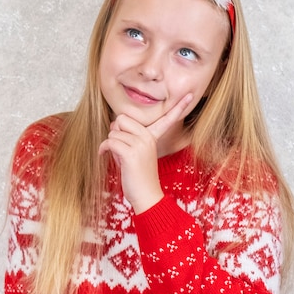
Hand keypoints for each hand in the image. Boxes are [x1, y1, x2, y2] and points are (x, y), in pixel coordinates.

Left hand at [99, 94, 192, 213]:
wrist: (146, 197)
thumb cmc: (137, 176)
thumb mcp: (136, 153)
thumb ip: (129, 137)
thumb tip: (114, 126)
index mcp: (153, 137)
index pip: (167, 119)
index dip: (179, 107)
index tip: (190, 96)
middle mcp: (149, 137)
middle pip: (122, 119)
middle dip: (116, 132)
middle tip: (120, 147)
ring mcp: (141, 144)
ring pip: (113, 132)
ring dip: (110, 144)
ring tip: (117, 157)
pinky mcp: (131, 153)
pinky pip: (110, 141)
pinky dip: (104, 148)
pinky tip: (104, 155)